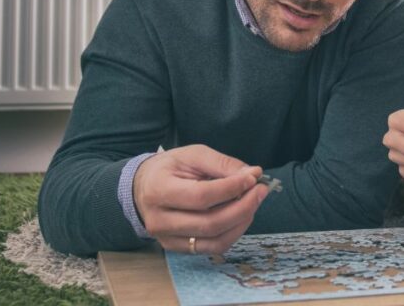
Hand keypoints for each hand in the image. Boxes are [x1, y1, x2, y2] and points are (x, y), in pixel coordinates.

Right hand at [133, 144, 268, 254]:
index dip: (232, 188)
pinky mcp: (176, 248)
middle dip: (243, 207)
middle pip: (210, 223)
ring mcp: (167, 239)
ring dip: (241, 222)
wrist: (143, 187)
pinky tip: (240, 216)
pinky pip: (212, 248)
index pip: (202, 196)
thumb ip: (222, 163)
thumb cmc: (170, 168)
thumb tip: (253, 173)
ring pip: (214, 240)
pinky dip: (233, 234)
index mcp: (159, 190)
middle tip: (260, 191)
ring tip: (253, 203)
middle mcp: (159, 220)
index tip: (253, 178)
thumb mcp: (193, 155)